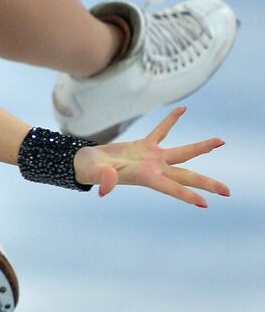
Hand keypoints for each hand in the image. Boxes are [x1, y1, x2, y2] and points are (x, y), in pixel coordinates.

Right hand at [72, 106, 228, 206]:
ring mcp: (150, 158)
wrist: (85, 163)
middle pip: (185, 176)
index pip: (169, 187)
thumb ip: (104, 179)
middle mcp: (153, 169)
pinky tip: (183, 109)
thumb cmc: (89, 170)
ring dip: (201, 148)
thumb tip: (105, 189)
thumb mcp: (95, 174)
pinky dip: (171, 120)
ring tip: (220, 141)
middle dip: (206, 183)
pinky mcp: (143, 146)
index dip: (186, 195)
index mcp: (144, 176)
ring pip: (182, 153)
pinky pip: (161, 131)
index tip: (205, 203)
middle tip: (228, 191)